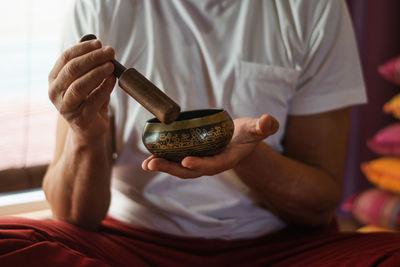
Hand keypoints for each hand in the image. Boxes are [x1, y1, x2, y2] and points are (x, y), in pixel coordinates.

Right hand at [48, 39, 115, 140]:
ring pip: (79, 86)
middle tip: (109, 52)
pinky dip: (105, 88)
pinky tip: (113, 80)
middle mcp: (55, 92)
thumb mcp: (88, 81)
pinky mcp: (79, 119)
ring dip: (97, 73)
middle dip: (93, 58)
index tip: (99, 43)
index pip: (65, 58)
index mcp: (55, 79)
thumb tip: (99, 46)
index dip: (83, 49)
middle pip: (72, 70)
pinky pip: (93, 100)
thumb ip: (90, 65)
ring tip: (111, 66)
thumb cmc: (89, 101)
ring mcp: (65, 107)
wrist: (90, 129)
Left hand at [142, 114, 278, 177]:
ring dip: (163, 166)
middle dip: (171, 168)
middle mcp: (211, 165)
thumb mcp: (256, 129)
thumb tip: (269, 121)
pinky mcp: (193, 156)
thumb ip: (263, 126)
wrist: (240, 141)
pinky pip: (176, 161)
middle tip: (152, 163)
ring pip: (180, 168)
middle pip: (190, 170)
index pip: (213, 165)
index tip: (186, 161)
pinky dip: (163, 160)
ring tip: (146, 163)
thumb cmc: (247, 134)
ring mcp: (200, 162)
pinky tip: (148, 158)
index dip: (200, 164)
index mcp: (226, 160)